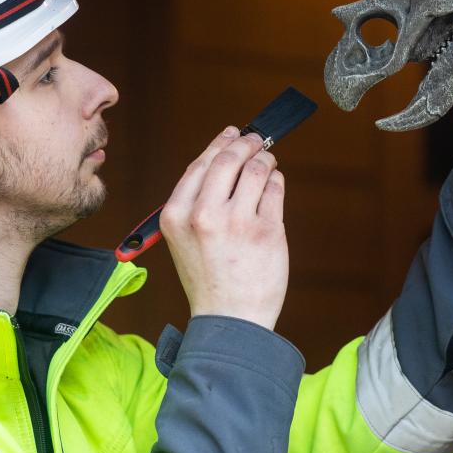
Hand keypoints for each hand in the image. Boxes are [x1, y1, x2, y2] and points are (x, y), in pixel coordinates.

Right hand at [159, 127, 288, 330]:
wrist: (229, 319)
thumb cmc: (208, 278)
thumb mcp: (182, 239)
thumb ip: (196, 201)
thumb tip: (223, 158)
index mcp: (176, 216)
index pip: (199, 165)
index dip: (219, 143)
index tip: (232, 133)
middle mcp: (204, 215)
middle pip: (228, 159)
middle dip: (245, 143)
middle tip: (256, 140)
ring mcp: (237, 223)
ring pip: (256, 169)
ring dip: (265, 159)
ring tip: (267, 162)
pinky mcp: (267, 231)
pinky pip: (275, 189)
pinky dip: (276, 180)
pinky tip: (274, 184)